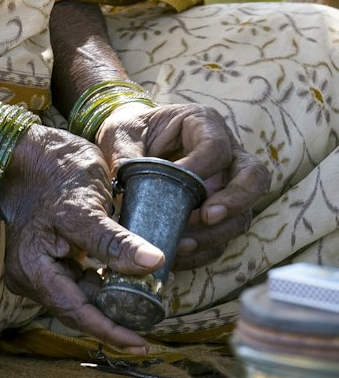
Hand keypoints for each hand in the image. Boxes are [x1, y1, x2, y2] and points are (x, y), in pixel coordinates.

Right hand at [0, 122, 164, 352]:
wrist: (27, 150)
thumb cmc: (51, 171)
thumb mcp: (84, 206)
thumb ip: (115, 240)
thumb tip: (155, 262)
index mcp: (32, 270)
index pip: (77, 312)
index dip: (111, 330)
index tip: (142, 344)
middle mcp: (32, 277)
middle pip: (81, 308)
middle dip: (118, 313)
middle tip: (155, 316)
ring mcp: (41, 269)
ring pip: (85, 295)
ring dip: (116, 296)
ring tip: (150, 295)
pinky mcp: (52, 259)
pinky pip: (82, 279)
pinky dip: (108, 279)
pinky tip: (131, 275)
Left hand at [96, 102, 270, 269]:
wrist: (130, 145)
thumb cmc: (130, 131)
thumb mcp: (122, 134)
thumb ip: (125, 155)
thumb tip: (126, 186)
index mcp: (204, 123)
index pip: (216, 146)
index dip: (202, 167)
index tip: (178, 184)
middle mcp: (227, 153)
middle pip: (254, 177)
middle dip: (235, 201)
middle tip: (207, 217)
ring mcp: (228, 185)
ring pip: (244, 213)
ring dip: (217, 233)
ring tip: (183, 243)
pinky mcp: (221, 212)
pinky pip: (224, 235)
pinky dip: (206, 248)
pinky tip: (180, 254)